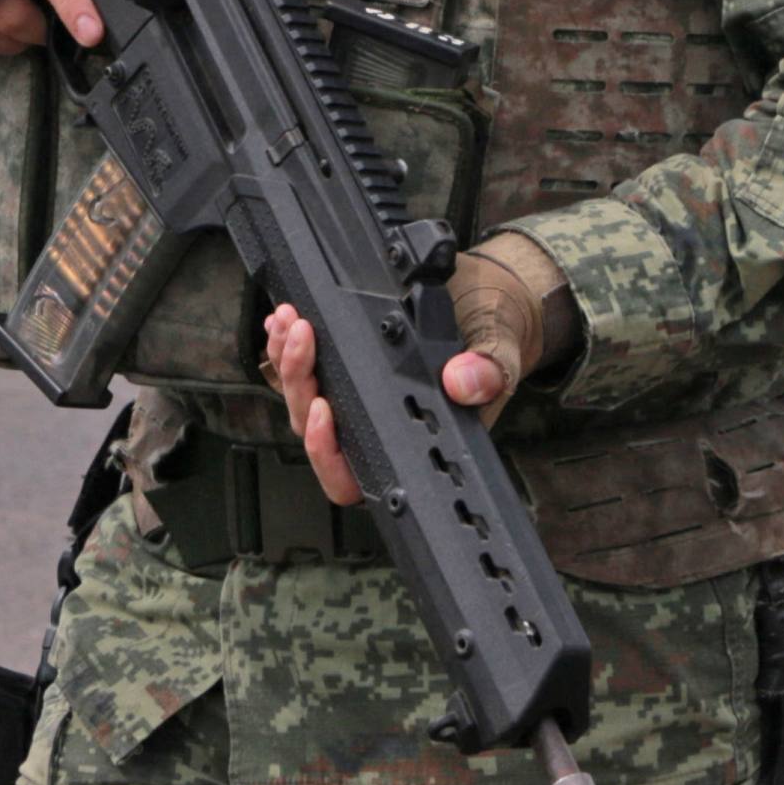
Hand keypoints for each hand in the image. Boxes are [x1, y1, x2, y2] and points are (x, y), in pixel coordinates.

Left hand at [265, 235, 575, 508]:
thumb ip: (487, 371)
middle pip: (316, 432)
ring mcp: (356, 403)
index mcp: (411, 442)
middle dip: (300, 384)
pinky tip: (282, 324)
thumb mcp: (500, 350)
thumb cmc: (494, 340)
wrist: (491, 307)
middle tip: (303, 338)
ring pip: (304, 402)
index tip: (326, 409)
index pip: (355, 476)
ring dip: (288, 363)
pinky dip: (286, 348)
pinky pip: (304, 373)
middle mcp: (377, 429)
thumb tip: (462, 381)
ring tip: (290, 323)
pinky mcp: (344, 372)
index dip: (329, 454)